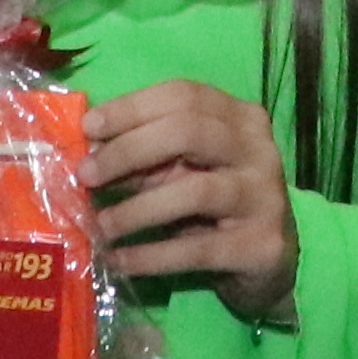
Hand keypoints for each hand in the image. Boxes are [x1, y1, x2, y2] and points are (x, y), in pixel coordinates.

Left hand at [88, 77, 298, 322]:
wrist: (270, 263)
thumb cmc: (218, 206)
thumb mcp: (186, 171)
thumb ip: (149, 158)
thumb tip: (91, 152)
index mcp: (241, 118)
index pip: (184, 96)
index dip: (132, 107)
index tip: (88, 127)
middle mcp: (258, 150)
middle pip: (188, 132)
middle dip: (129, 150)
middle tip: (87, 175)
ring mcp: (264, 197)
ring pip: (194, 190)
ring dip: (137, 209)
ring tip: (101, 226)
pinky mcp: (259, 246)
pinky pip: (196, 249)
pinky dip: (151, 255)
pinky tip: (120, 260)